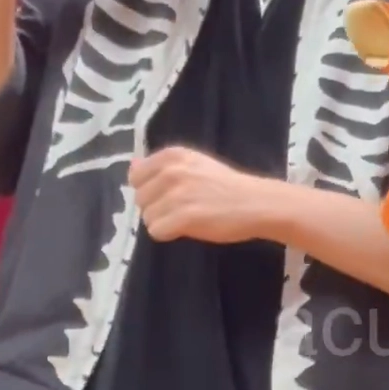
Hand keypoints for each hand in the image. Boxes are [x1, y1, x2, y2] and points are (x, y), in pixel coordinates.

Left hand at [130, 146, 274, 243]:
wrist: (256, 203)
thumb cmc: (226, 185)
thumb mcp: (193, 164)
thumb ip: (162, 166)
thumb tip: (132, 165)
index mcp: (173, 155)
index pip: (137, 176)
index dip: (150, 189)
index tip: (169, 194)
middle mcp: (172, 170)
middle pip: (140, 198)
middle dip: (156, 207)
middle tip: (181, 208)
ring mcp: (177, 194)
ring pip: (147, 217)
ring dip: (164, 222)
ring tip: (187, 218)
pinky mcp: (184, 216)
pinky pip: (157, 231)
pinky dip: (169, 234)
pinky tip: (187, 228)